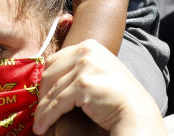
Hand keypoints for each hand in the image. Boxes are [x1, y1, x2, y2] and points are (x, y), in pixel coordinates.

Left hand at [34, 40, 165, 135]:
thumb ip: (80, 67)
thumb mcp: (98, 70)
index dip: (45, 80)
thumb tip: (52, 74)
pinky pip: (57, 104)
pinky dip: (47, 117)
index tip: (42, 96)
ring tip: (38, 124)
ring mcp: (85, 67)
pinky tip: (42, 127)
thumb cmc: (117, 95)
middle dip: (41, 95)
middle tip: (37, 111)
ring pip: (52, 91)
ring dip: (42, 111)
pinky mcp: (83, 85)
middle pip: (50, 73)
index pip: (55, 61)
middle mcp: (86, 52)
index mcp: (88, 46)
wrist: (136, 110)